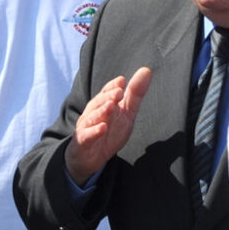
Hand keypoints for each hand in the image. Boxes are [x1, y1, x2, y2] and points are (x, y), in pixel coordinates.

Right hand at [65, 67, 151, 185]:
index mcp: (102, 104)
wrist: (89, 159)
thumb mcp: (126, 114)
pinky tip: (103, 128)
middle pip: (99, 103)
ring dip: (101, 111)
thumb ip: (135, 94)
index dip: (113, 87)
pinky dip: (94, 131)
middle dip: (108, 96)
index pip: (106, 92)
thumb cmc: (108, 132)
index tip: (122, 81)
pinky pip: (87, 135)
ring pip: (92, 117)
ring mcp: (85, 127)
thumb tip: (146, 70)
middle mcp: (92, 113)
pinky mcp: (82, 142)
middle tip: (119, 92)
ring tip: (111, 106)